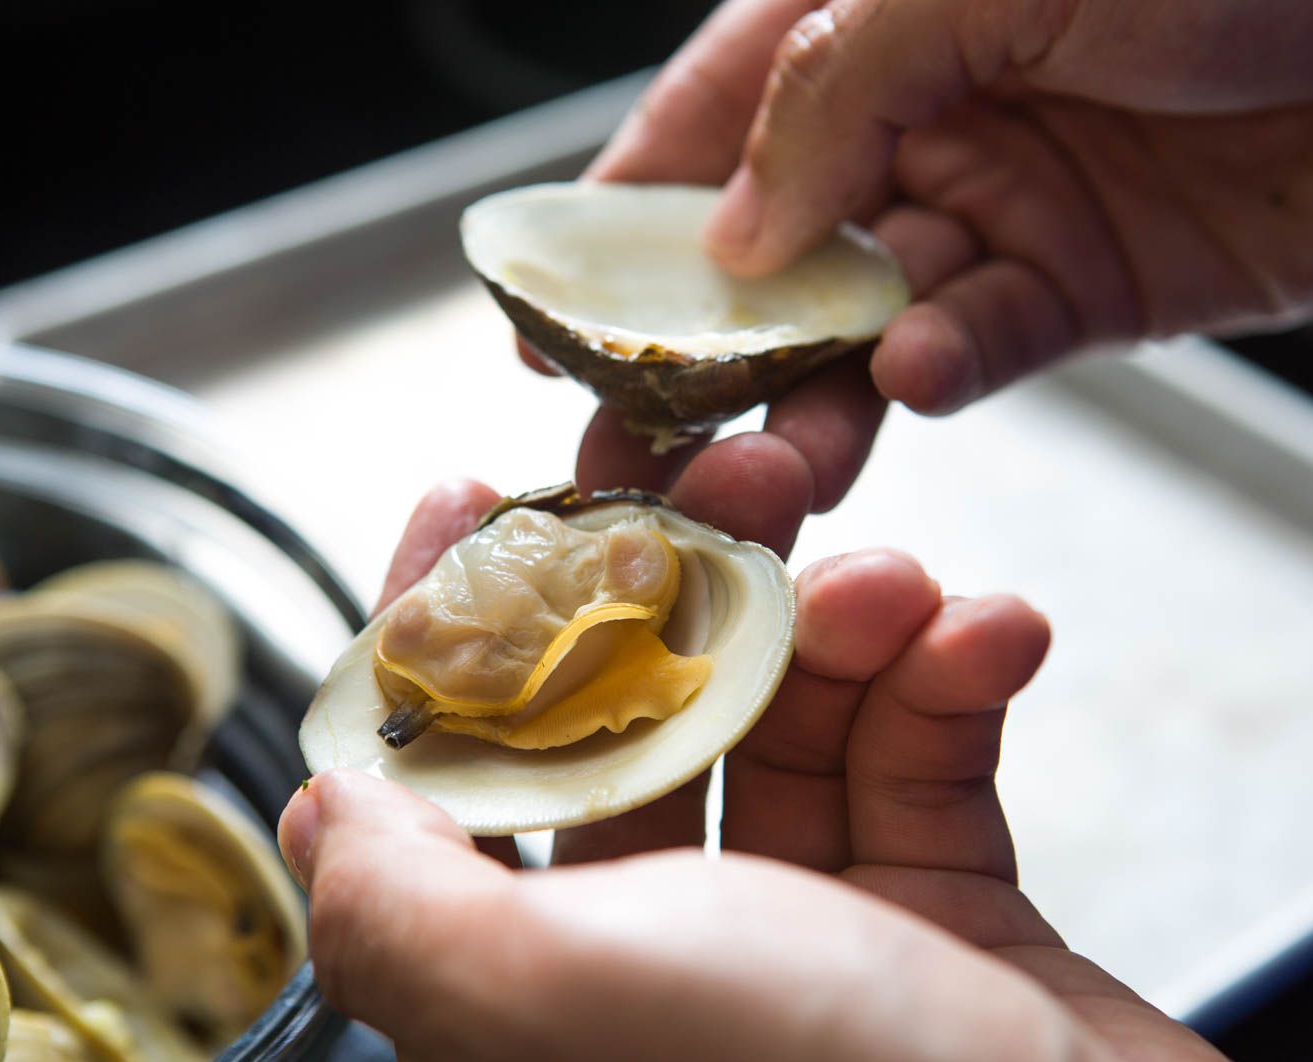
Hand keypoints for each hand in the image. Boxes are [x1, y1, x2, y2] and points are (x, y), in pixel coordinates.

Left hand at [279, 478, 1290, 1061]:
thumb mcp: (550, 1008)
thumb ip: (397, 907)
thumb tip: (321, 810)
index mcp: (522, 997)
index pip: (445, 784)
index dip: (449, 633)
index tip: (473, 501)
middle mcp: (646, 968)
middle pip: (627, 721)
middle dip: (677, 586)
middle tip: (730, 472)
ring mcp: (797, 942)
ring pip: (783, 721)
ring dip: (837, 626)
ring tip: (890, 578)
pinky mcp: (934, 925)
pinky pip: (917, 763)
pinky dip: (946, 684)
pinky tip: (987, 635)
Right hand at [548, 0, 1312, 508]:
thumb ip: (837, 88)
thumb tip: (735, 234)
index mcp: (856, 18)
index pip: (700, 136)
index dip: (613, 236)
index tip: (543, 328)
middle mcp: (910, 115)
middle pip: (764, 260)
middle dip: (698, 359)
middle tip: (635, 453)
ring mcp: (989, 204)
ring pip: (859, 324)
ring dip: (812, 396)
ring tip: (774, 458)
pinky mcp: (1076, 283)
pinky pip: (979, 342)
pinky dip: (940, 367)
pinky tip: (915, 374)